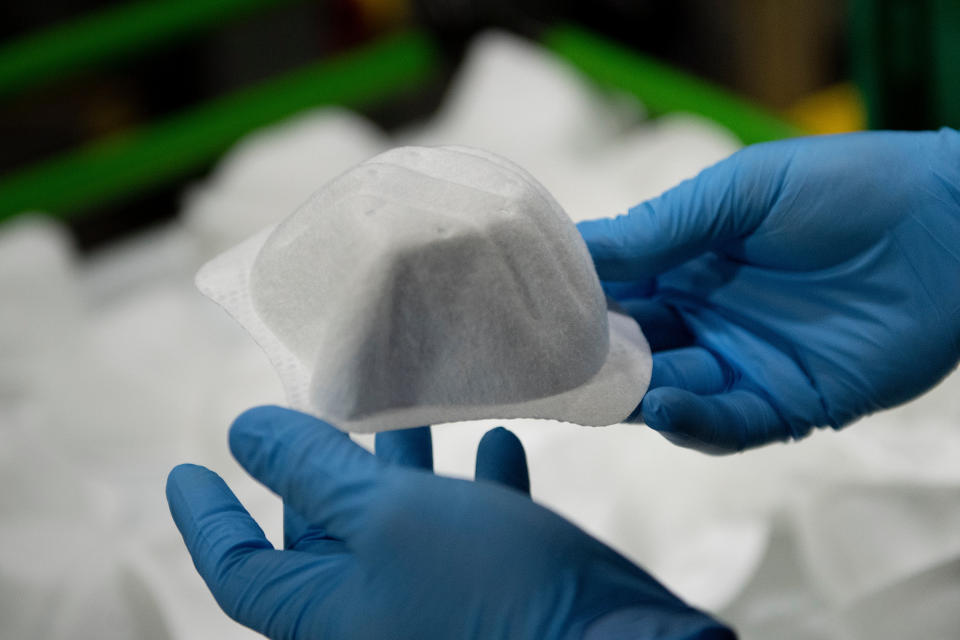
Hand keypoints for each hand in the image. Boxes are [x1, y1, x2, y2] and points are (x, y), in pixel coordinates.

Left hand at [166, 406, 733, 639]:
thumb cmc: (486, 588)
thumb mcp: (385, 514)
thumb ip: (310, 471)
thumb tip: (245, 435)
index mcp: (326, 611)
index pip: (237, 566)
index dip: (207, 517)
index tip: (187, 470)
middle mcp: (373, 615)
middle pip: (322, 535)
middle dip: (324, 467)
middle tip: (328, 410)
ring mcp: (433, 607)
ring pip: (399, 524)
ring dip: (405, 466)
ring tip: (415, 413)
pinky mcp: (491, 597)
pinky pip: (467, 535)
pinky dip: (473, 489)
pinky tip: (499, 445)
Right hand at [579, 130, 959, 452]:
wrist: (949, 223)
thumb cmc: (843, 189)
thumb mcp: (736, 194)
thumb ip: (659, 229)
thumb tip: (574, 250)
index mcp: (682, 267)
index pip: (610, 295)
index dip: (571, 307)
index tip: (524, 314)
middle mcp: (700, 321)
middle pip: (627, 353)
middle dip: (589, 362)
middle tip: (549, 368)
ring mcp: (739, 365)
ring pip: (666, 395)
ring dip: (632, 395)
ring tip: (602, 389)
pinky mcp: (786, 403)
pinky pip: (728, 425)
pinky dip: (693, 421)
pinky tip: (665, 404)